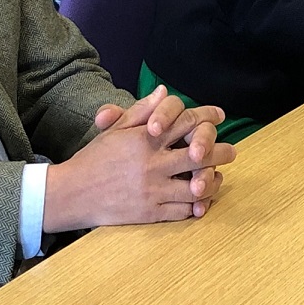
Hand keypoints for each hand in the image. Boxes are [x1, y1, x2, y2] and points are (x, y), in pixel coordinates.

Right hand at [52, 86, 235, 230]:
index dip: (206, 116)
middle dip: (220, 151)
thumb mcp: (115, 129)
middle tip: (231, 151)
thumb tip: (164, 92)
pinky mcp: (150, 213)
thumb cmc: (95, 158)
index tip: (219, 115)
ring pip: (196, 185)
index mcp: (146, 138)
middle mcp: (153, 163)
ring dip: (212, 180)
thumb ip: (142, 110)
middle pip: (199, 154)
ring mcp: (154, 190)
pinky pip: (183, 210)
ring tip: (218, 176)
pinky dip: (197, 205)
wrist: (72, 193)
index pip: (185, 122)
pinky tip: (201, 199)